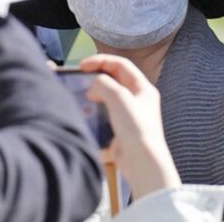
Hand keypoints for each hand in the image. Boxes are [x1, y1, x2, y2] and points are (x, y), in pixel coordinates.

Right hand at [81, 54, 180, 198]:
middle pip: (114, 81)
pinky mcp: (120, 132)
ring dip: (93, 99)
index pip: (120, 65)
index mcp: (143, 88)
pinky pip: (104, 119)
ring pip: (107, 100)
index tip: (82, 65)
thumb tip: (93, 87)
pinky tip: (85, 118)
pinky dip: (94, 117)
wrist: (142, 162)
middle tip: (81, 82)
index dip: (101, 61)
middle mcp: (138, 100)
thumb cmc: (136, 128)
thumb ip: (103, 84)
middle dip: (96, 79)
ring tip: (82, 101)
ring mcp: (129, 117)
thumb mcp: (119, 97)